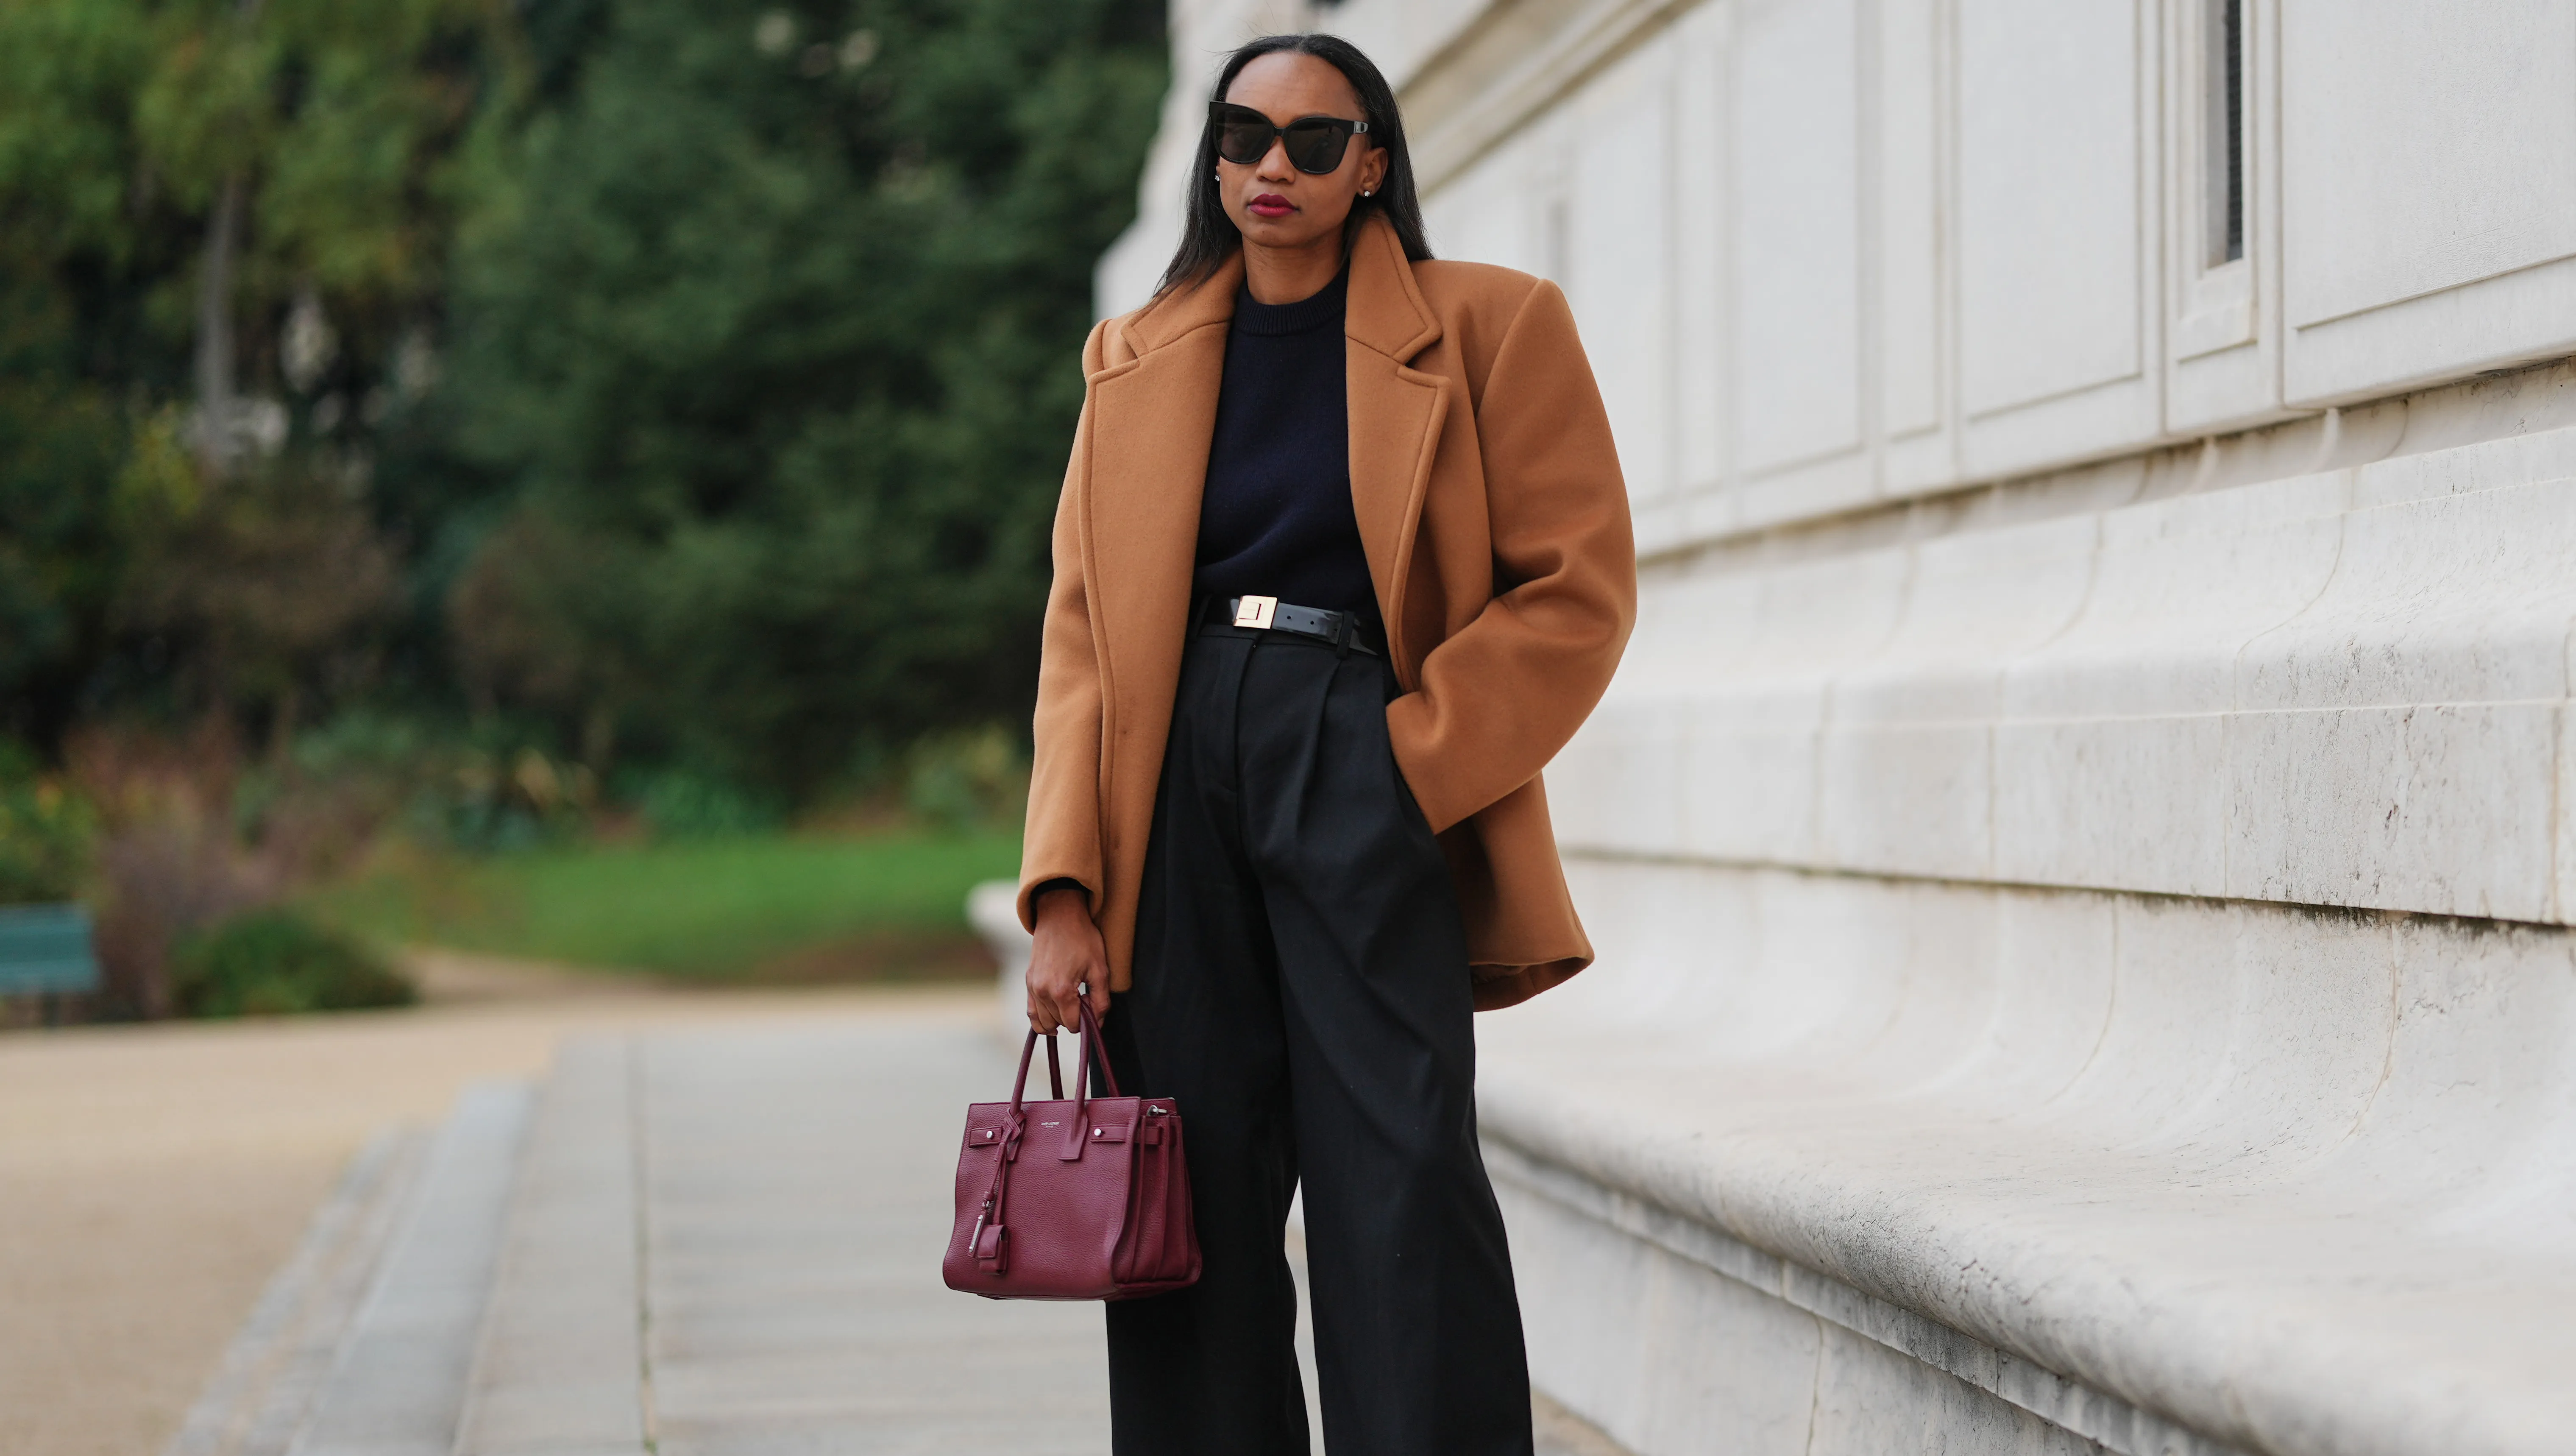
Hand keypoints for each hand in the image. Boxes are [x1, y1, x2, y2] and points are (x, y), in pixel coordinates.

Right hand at [1025, 884, 1110, 1034]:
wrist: (1060, 916)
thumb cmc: (1082, 939)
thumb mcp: (1100, 969)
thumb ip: (1101, 1000)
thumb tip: (1097, 1022)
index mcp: (1061, 991)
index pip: (1072, 1024)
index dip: (1086, 1019)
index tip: (1092, 1003)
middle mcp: (1042, 992)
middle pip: (1058, 1023)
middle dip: (1073, 1017)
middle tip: (1084, 998)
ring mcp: (1032, 987)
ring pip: (1043, 1022)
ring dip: (1058, 1019)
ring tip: (1071, 1003)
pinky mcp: (1028, 982)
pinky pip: (1031, 1012)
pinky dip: (1041, 1019)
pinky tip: (1053, 1016)